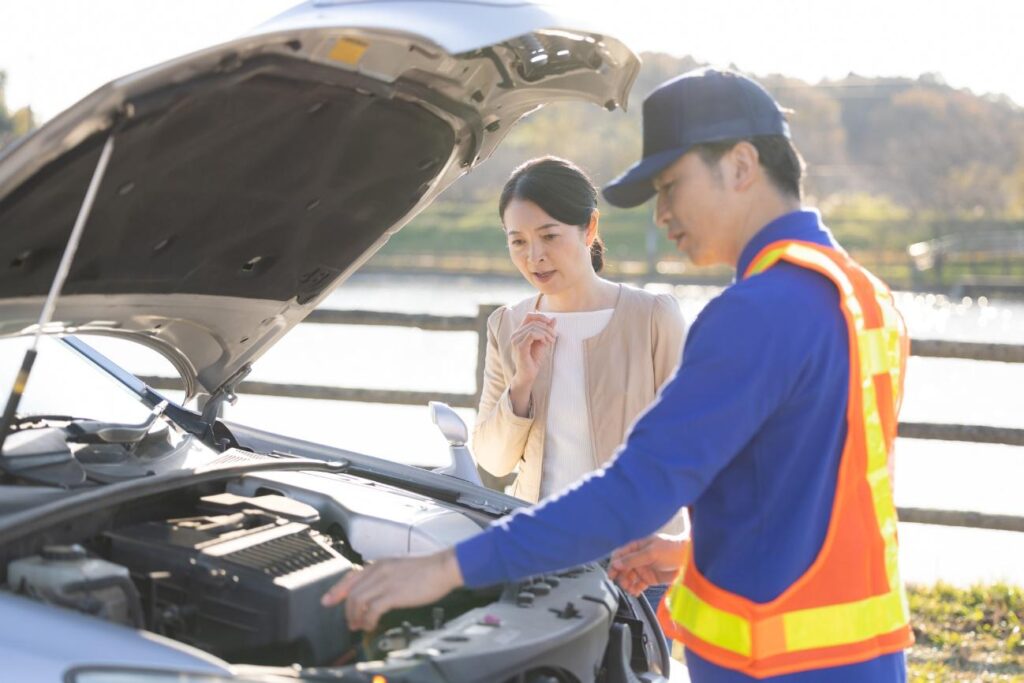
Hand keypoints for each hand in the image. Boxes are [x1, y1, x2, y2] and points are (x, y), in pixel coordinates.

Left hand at [321, 549, 463, 630]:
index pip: (351, 576)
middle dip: (347, 611)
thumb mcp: (399, 566)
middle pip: (351, 592)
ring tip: (360, 626)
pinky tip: (371, 625)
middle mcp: (378, 571)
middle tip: (350, 622)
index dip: (337, 590)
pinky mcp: (393, 594)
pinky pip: (372, 610)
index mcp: (379, 564)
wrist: (443, 567)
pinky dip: (368, 620)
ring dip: (355, 617)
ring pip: (358, 602)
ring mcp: (385, 582)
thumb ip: (385, 575)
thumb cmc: (426, 568)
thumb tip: (375, 590)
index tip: (328, 600)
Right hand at [509, 312, 555, 414]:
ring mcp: (516, 340)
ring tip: (551, 341)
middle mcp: (515, 334)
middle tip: (554, 337)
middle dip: (547, 328)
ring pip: (534, 327)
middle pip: (533, 322)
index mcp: (519, 332)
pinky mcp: (519, 347)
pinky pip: (532, 334)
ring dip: (546, 333)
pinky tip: (545, 343)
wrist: (528, 375)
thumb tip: (554, 319)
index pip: (529, 316)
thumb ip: (547, 331)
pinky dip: (541, 336)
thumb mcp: (542, 342)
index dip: (540, 316)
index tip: (550, 323)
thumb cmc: (533, 359)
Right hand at [608, 534, 688, 596]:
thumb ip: (633, 559)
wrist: (690, 559)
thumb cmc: (672, 548)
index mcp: (637, 547)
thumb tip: (616, 563)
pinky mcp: (651, 579)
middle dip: (620, 576)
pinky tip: (634, 592)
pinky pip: (639, 585)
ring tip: (629, 589)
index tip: (612, 573)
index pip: (620, 555)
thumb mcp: (651, 552)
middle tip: (621, 582)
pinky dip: (635, 589)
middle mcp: (639, 558)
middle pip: (623, 568)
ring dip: (627, 584)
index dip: (614, 563)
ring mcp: (645, 568)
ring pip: (630, 578)